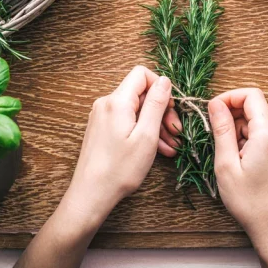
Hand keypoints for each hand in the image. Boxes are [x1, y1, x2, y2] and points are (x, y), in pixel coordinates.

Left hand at [68, 65, 179, 214]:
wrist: (91, 194)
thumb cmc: (120, 169)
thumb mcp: (146, 135)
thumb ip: (156, 104)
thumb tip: (164, 80)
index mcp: (117, 101)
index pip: (142, 74)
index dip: (161, 87)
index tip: (171, 108)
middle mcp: (106, 104)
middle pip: (140, 93)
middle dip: (161, 110)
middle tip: (176, 132)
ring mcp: (102, 116)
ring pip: (136, 110)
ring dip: (155, 124)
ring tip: (171, 146)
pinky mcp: (102, 128)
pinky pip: (127, 121)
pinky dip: (143, 131)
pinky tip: (158, 149)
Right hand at [209, 88, 267, 267]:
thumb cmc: (249, 201)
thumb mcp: (226, 164)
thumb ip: (222, 130)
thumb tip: (215, 104)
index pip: (251, 95)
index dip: (229, 97)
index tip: (213, 110)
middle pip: (254, 106)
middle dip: (231, 114)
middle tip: (216, 135)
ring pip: (256, 119)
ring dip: (238, 128)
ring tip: (228, 153)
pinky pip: (262, 132)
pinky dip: (246, 137)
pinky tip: (239, 158)